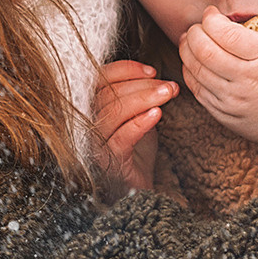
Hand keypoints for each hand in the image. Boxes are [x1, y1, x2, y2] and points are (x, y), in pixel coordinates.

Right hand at [93, 60, 173, 190]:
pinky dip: (139, 123)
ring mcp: (96, 144)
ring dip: (144, 98)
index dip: (125, 70)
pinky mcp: (110, 162)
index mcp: (92, 109)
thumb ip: (138, 96)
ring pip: (113, 113)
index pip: (99, 80)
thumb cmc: (136, 150)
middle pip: (108, 94)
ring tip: (168, 93)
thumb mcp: (136, 116)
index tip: (152, 70)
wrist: (139, 188)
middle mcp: (89, 125)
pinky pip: (122, 138)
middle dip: (142, 84)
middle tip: (169, 85)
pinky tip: (157, 114)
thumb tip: (154, 74)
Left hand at [179, 8, 257, 151]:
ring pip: (196, 70)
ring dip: (187, 50)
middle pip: (205, 51)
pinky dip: (190, 71)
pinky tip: (192, 62)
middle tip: (197, 27)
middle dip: (194, 33)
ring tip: (189, 41)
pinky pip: (197, 90)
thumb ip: (248, 36)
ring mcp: (233, 100)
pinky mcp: (223, 114)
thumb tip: (215, 22)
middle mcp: (247, 81)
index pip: (226, 34)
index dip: (211, 19)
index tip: (211, 14)